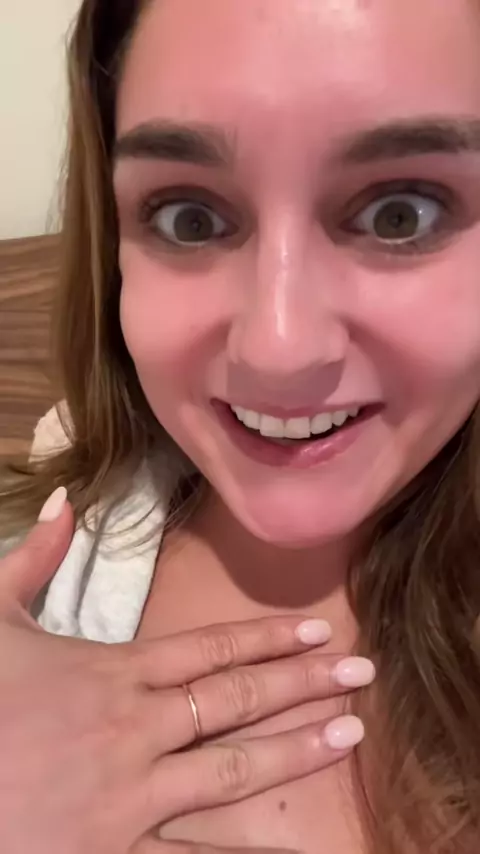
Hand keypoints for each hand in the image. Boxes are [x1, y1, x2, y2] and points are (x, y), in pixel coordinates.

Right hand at [0, 488, 371, 853]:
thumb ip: (36, 559)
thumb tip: (65, 499)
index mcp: (112, 674)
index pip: (209, 649)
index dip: (268, 639)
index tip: (317, 632)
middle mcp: (136, 731)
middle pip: (235, 702)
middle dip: (303, 685)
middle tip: (360, 675)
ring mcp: (131, 797)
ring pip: (232, 772)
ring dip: (296, 751)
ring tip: (349, 735)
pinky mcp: (115, 852)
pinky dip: (241, 848)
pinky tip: (289, 844)